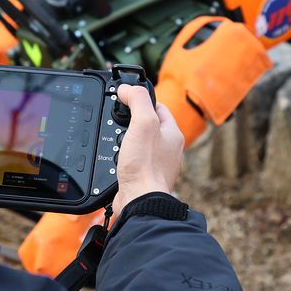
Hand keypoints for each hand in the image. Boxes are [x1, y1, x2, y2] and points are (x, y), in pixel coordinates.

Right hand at [112, 83, 183, 219]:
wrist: (140, 201)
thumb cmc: (145, 165)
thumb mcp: (143, 122)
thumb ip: (137, 100)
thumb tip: (127, 88)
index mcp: (173, 134)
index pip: (159, 107)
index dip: (142, 101)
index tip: (127, 99)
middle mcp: (169, 150)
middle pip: (149, 126)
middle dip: (133, 122)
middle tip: (120, 121)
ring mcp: (158, 165)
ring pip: (141, 145)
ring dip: (127, 141)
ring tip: (117, 141)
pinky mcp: (146, 178)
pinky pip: (135, 162)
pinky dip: (124, 159)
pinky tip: (117, 160)